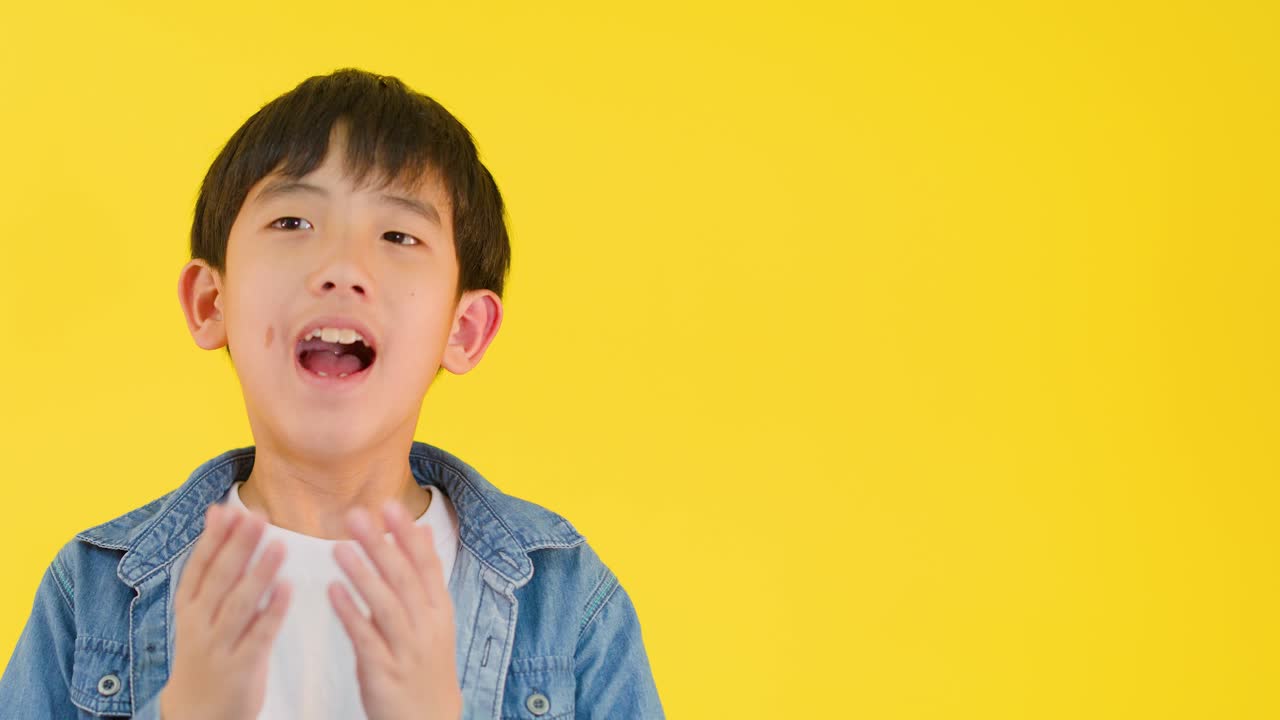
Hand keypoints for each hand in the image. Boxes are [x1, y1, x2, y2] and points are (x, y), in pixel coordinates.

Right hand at [160, 503, 290, 719]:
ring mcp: (219, 647)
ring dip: (260, 574)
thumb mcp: (199, 609)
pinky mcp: (241, 668)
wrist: (196, 713)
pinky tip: (288, 589)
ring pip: (239, 606)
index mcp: (189, 607)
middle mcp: (200, 624)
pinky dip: (272, 612)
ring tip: (279, 546)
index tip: (229, 510)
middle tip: (259, 518)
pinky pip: (259, 636)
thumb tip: (220, 512)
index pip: (199, 566)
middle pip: (220, 581)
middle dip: (239, 548)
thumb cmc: (205, 649)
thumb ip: (213, 564)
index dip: (214, 538)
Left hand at [329, 499, 461, 719]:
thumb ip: (424, 575)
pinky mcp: (384, 672)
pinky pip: (366, 638)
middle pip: (404, 579)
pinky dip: (350, 613)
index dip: (407, 535)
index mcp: (440, 611)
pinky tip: (332, 591)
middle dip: (380, 545)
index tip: (389, 505)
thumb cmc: (425, 664)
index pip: (426, 565)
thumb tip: (423, 531)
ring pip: (386, 606)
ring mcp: (407, 650)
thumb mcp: (435, 618)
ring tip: (339, 547)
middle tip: (356, 516)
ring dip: (363, 574)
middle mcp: (427, 626)